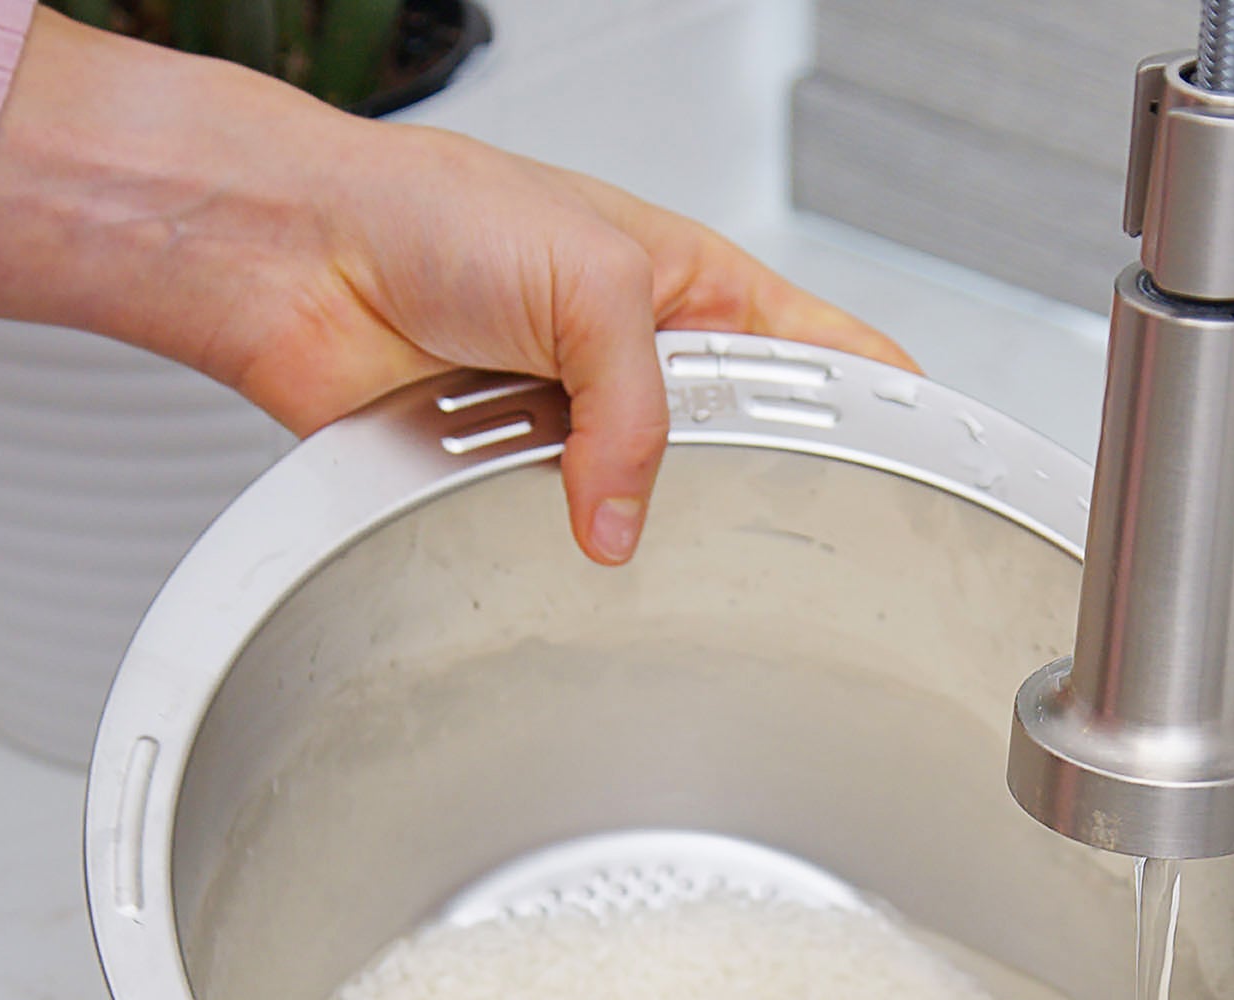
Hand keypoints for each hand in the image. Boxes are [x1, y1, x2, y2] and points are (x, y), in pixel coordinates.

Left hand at [0, 10, 915, 563]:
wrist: (299, 260)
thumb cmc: (433, 209)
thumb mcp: (587, 282)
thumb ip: (636, 410)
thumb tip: (629, 520)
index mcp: (697, 290)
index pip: (827, 356)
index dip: (887, 410)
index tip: (934, 468)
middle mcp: (644, 366)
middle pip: (745, 455)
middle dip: (764, 500)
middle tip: (794, 549)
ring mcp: (582, 430)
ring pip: (654, 512)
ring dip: (648, 533)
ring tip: (658, 550)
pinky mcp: (513, 483)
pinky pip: (562, 541)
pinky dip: (564, 555)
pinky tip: (569, 557)